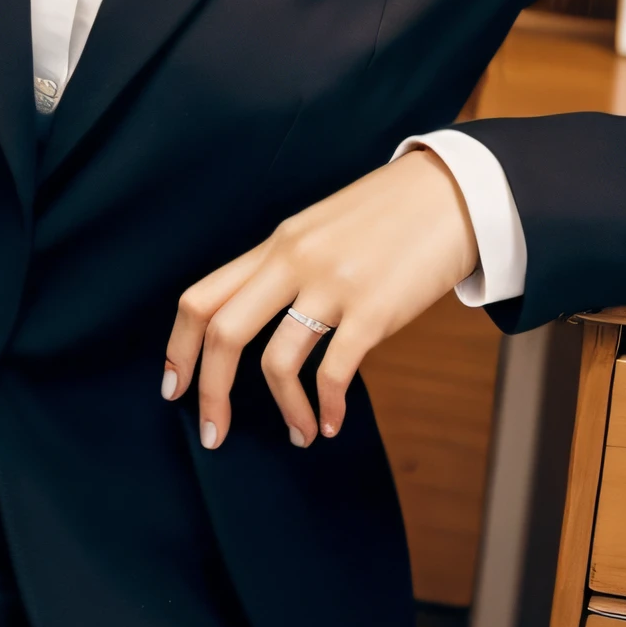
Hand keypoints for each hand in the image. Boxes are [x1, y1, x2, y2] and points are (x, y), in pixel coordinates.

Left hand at [163, 148, 477, 448]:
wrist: (451, 192)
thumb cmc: (387, 216)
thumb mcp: (321, 230)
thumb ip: (287, 267)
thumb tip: (258, 317)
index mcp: (276, 244)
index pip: (202, 296)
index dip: (178, 348)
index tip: (173, 388)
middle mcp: (294, 261)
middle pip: (223, 331)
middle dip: (209, 392)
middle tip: (213, 434)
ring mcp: (333, 284)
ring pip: (276, 362)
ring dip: (283, 411)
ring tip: (298, 433)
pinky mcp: (374, 309)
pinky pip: (334, 373)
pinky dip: (326, 408)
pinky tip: (331, 422)